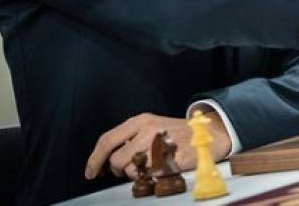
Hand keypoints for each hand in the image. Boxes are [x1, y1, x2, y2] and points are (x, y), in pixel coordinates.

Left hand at [85, 110, 230, 180]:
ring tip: (150, 166)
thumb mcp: (151, 126)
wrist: (208, 134)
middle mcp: (149, 131)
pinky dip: (153, 177)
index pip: (108, 140)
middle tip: (130, 168)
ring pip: (133, 170)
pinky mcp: (173, 160)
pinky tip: (162, 169)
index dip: (95, 159)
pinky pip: (150, 177)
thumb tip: (105, 160)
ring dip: (137, 174)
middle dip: (119, 169)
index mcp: (141, 121)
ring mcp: (161, 145)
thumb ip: (129, 138)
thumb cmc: (174, 133)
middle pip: (117, 160)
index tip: (90, 173)